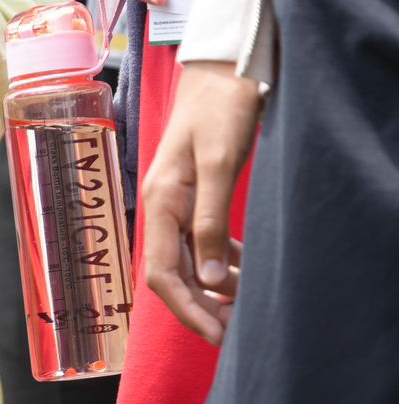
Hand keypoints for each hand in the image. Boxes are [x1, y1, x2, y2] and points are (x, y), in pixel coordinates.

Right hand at [141, 60, 260, 344]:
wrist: (221, 68)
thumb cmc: (220, 108)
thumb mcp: (219, 163)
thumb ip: (210, 222)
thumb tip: (210, 281)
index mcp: (160, 204)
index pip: (164, 275)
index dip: (187, 309)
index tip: (215, 334)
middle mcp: (162, 210)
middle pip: (174, 275)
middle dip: (200, 308)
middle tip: (231, 335)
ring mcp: (176, 204)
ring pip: (189, 262)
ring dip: (213, 289)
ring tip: (242, 309)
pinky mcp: (193, 197)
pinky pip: (201, 243)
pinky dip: (221, 263)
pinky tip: (241, 273)